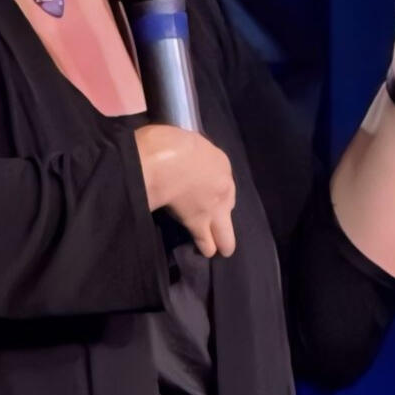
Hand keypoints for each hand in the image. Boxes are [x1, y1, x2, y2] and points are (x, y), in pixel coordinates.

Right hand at [133, 124, 236, 257]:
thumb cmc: (169, 143)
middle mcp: (223, 186)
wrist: (164, 161)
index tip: (209, 194)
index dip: (216, 190)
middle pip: (230, 206)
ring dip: (222, 240)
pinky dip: (206, 246)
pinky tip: (206, 253)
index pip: (224, 180)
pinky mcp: (198, 223)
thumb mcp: (187, 141)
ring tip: (220, 248)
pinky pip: (206, 240)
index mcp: (220, 162)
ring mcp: (213, 208)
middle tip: (222, 226)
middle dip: (225, 216)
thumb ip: (190, 154)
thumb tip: (183, 159)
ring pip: (225, 232)